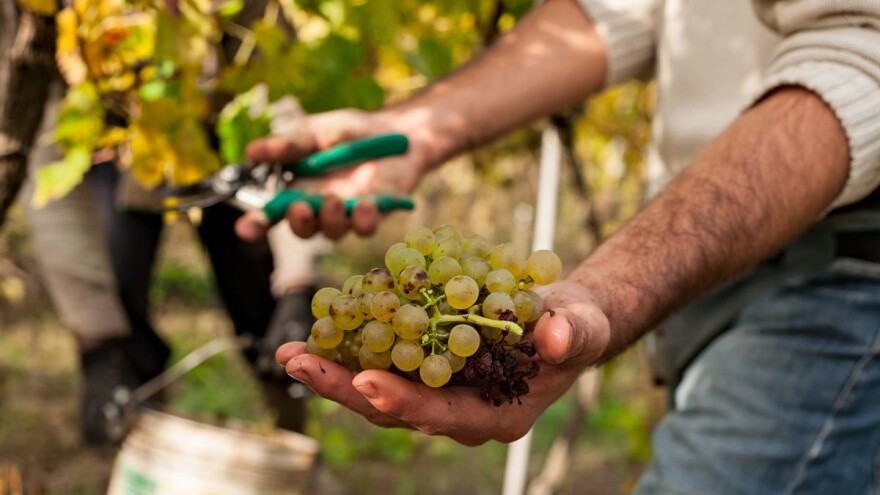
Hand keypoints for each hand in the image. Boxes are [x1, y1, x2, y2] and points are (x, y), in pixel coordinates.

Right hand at [235, 109, 429, 241]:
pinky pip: (366, 227)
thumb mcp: (315, 131)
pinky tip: (365, 203)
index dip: (256, 224)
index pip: (272, 212)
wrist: (395, 131)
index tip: (244, 230)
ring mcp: (348, 213)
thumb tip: (252, 151)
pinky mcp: (376, 213)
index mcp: (298, 188)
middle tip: (299, 208)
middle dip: (297, 224)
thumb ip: (289, 144)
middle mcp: (319, 207)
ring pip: (333, 232)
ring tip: (334, 199)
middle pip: (302, 229)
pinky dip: (364, 220)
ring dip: (330, 220)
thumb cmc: (349, 132)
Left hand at [275, 280, 610, 445]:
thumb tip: (553, 338)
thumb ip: (573, 334)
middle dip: (346, 390)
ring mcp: (439, 394)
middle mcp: (460, 414)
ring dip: (334, 375)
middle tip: (301, 365)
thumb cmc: (577, 326)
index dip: (407, 402)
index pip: (445, 415)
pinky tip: (316, 335)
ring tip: (291, 354)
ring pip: (379, 394)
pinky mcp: (426, 371)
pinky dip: (349, 353)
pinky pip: (383, 367)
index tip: (368, 381)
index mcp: (498, 415)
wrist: (561, 321)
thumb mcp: (584, 326)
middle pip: (396, 411)